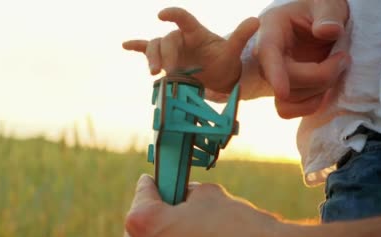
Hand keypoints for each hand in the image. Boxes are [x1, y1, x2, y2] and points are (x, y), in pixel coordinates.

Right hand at [122, 7, 258, 93]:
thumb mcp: (232, 52)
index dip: (173, 15)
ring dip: (151, 58)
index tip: (162, 16)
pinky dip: (135, 46)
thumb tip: (255, 20)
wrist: (217, 76)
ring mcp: (170, 49)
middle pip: (166, 40)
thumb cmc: (224, 62)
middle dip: (165, 55)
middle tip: (168, 72)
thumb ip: (240, 36)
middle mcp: (180, 38)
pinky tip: (124, 45)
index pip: (184, 19)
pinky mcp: (163, 59)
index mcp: (196, 32)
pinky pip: (146, 50)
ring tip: (154, 73)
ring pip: (154, 47)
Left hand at [124, 175, 295, 236]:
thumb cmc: (241, 228)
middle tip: (171, 217)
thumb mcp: (207, 194)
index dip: (154, 188)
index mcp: (143, 223)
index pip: (142, 197)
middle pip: (139, 234)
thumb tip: (180, 198)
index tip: (156, 185)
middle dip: (154, 224)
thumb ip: (183, 196)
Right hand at [256, 0, 349, 117]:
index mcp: (271, 31)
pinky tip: (324, 90)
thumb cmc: (319, 11)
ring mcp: (272, 77)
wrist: (318, 24)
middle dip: (321, 76)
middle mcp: (266, 58)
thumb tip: (328, 32)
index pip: (267, 55)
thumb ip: (328, 14)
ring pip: (288, 99)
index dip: (275, 74)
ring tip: (336, 68)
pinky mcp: (282, 92)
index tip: (282, 92)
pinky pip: (288, 110)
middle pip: (285, 81)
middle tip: (344, 58)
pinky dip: (310, 105)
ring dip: (319, 90)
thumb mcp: (326, 4)